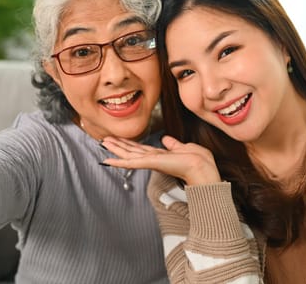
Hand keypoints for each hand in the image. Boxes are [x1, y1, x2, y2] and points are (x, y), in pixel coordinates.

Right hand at [101, 135, 221, 185]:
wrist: (201, 167)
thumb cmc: (198, 160)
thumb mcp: (184, 148)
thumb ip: (173, 144)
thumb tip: (166, 139)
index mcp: (161, 156)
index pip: (141, 150)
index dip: (130, 144)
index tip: (120, 140)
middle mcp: (153, 159)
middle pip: (131, 151)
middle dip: (118, 145)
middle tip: (105, 139)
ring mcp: (150, 162)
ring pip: (128, 155)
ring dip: (115, 149)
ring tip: (104, 143)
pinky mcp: (150, 163)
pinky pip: (130, 163)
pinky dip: (118, 162)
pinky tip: (108, 160)